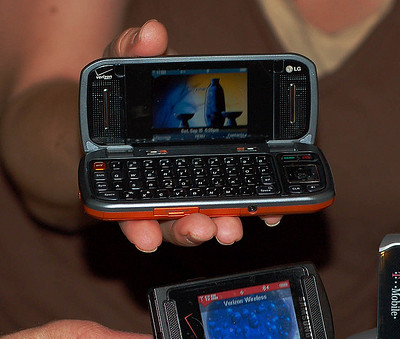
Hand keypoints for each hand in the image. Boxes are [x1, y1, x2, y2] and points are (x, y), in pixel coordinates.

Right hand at [105, 19, 280, 251]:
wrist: (161, 98)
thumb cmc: (139, 89)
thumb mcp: (127, 65)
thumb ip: (130, 51)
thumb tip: (150, 34)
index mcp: (132, 170)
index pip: (128, 207)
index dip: (136, 226)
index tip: (147, 239)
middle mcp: (164, 188)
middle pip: (172, 221)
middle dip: (190, 230)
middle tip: (206, 228)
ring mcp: (197, 189)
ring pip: (206, 218)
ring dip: (222, 224)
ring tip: (234, 228)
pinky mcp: (227, 183)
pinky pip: (239, 202)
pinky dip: (255, 209)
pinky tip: (269, 213)